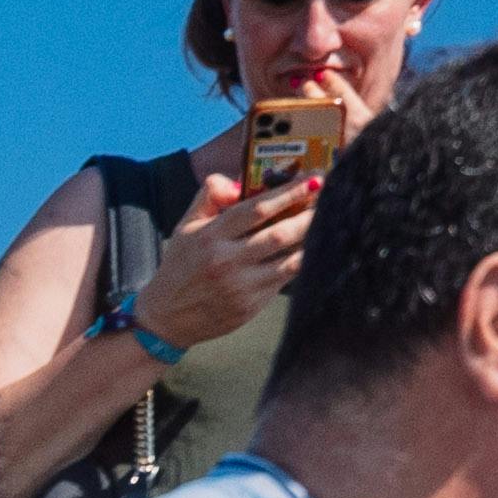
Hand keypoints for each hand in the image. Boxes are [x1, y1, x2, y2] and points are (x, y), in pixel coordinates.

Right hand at [141, 152, 326, 353]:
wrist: (166, 318)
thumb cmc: (180, 266)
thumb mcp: (185, 227)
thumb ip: (209, 196)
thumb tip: (236, 180)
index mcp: (210, 236)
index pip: (256, 209)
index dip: (288, 192)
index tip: (312, 180)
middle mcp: (226, 261)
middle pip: (278, 233)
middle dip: (308, 214)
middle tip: (331, 197)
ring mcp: (240, 286)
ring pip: (288, 258)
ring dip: (312, 238)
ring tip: (330, 220)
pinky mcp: (251, 306)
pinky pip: (284, 280)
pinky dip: (302, 263)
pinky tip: (314, 248)